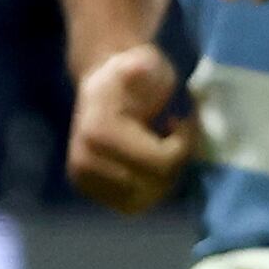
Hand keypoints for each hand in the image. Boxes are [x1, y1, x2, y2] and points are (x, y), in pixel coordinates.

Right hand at [65, 42, 194, 214]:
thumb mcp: (141, 63)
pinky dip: (147, 189)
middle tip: (173, 135)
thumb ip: (140, 68)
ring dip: (162, 177)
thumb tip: (137, 69)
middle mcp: (84, 162)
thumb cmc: (130, 74)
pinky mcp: (88, 190)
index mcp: (98, 134)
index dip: (184, 143)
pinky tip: (148, 164)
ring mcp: (84, 179)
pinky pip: (132, 204)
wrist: (101, 83)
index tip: (179, 119)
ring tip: (159, 147)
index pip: (163, 163)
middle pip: (155, 184)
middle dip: (174, 161)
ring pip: (146, 199)